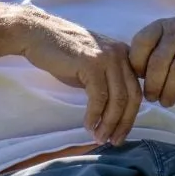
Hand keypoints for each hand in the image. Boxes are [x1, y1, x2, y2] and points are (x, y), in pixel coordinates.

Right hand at [17, 9, 143, 144]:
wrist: (37, 34)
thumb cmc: (62, 53)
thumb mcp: (93, 65)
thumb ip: (108, 82)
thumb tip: (116, 114)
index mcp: (125, 55)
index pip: (136, 91)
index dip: (130, 116)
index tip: (120, 134)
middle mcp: (121, 54)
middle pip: (132, 97)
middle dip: (123, 124)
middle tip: (113, 141)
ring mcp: (107, 57)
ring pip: (117, 100)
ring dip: (109, 123)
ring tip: (99, 138)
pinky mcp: (90, 63)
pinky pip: (99, 97)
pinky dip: (94, 115)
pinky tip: (88, 125)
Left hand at [129, 0, 174, 107]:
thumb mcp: (170, 32)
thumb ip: (154, 48)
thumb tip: (136, 76)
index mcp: (160, 26)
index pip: (140, 45)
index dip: (136, 66)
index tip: (140, 81)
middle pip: (158, 62)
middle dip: (153, 85)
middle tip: (153, 99)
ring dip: (170, 91)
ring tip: (168, 102)